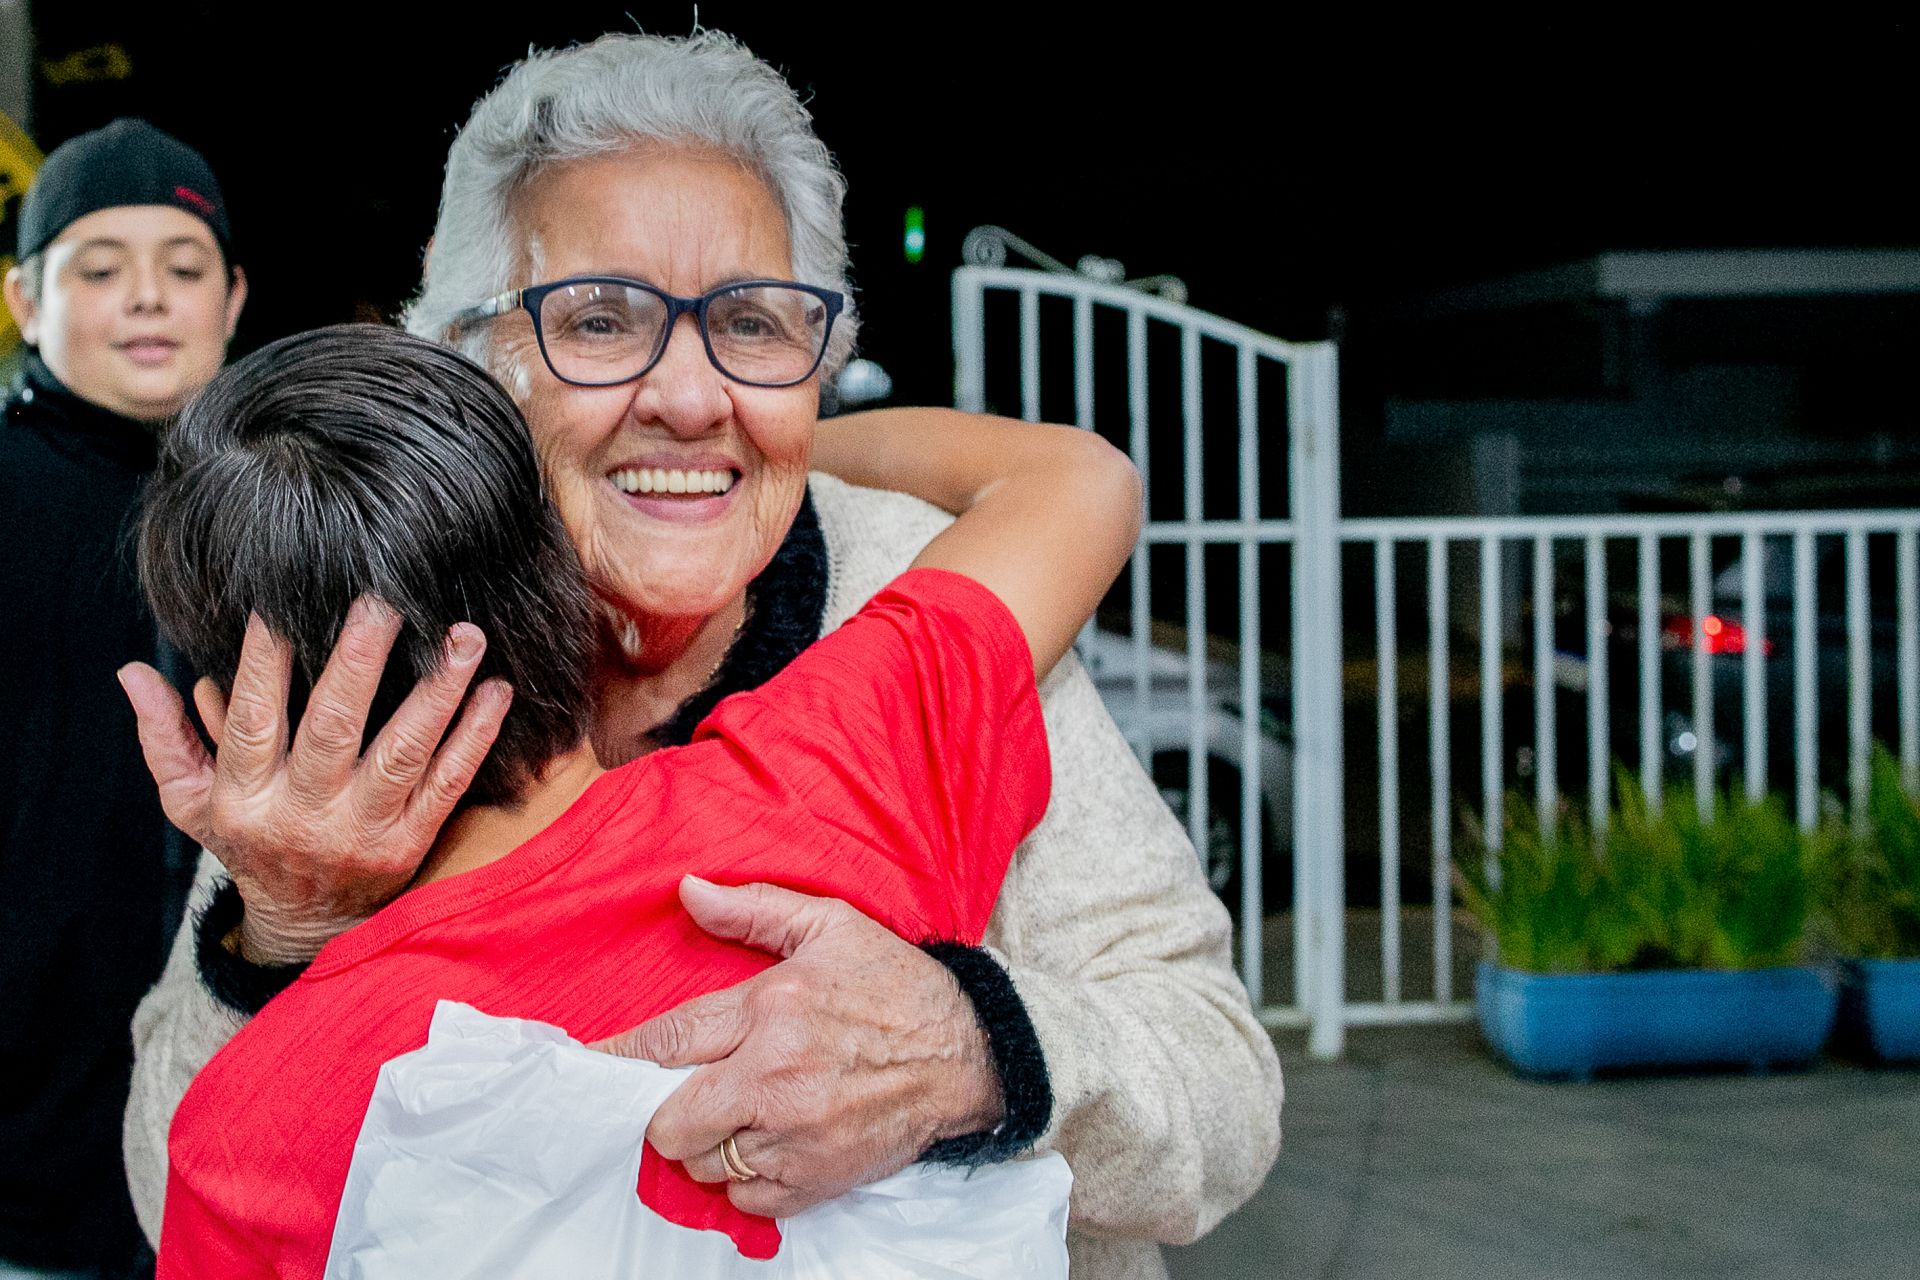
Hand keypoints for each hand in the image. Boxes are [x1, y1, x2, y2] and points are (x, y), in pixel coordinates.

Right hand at [116, 597, 512, 962]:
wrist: (306, 925)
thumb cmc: (249, 842)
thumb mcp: (192, 802)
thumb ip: (166, 738)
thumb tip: (132, 673)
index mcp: (246, 797)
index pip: (254, 720)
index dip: (266, 662)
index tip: (285, 602)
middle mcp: (304, 814)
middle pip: (333, 729)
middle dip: (359, 663)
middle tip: (384, 601)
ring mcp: (363, 831)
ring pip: (402, 753)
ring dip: (436, 693)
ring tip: (463, 637)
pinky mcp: (411, 844)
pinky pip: (448, 784)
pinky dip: (474, 736)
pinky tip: (496, 690)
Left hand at [594, 878, 1003, 1217]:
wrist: (970, 1053)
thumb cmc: (896, 987)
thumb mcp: (831, 927)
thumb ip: (754, 909)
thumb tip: (689, 891)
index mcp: (773, 1010)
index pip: (669, 1041)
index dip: (619, 1058)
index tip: (590, 1066)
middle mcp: (776, 1078)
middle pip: (669, 1121)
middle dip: (667, 1111)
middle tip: (689, 1095)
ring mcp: (796, 1135)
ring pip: (704, 1164)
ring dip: (709, 1145)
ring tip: (736, 1118)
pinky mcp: (818, 1178)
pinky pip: (746, 1199)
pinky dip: (746, 1180)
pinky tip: (767, 1147)